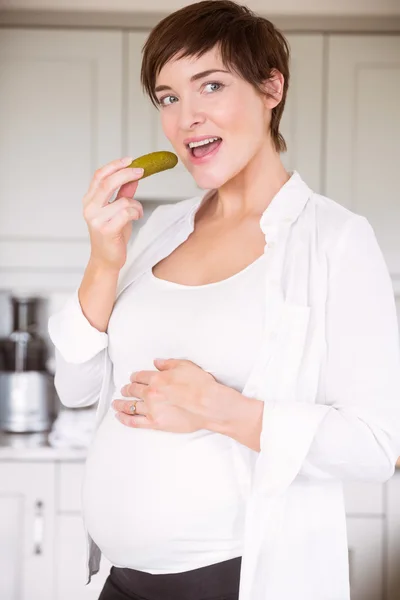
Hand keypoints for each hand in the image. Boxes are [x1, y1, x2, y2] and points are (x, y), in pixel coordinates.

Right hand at [83, 156, 144, 271]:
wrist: (106, 260)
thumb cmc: (112, 236)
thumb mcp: (118, 211)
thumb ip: (123, 194)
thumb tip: (133, 177)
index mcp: (89, 200)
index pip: (99, 176)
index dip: (115, 165)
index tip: (130, 159)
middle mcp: (89, 208)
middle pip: (107, 182)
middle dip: (126, 173)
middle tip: (142, 171)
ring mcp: (96, 219)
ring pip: (122, 200)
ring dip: (136, 204)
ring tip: (137, 211)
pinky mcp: (106, 230)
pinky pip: (127, 213)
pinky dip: (136, 212)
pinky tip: (136, 217)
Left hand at [112, 358, 217, 432]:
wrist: (208, 404)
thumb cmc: (200, 385)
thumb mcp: (185, 366)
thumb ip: (168, 363)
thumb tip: (157, 362)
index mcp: (157, 378)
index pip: (140, 376)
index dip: (135, 376)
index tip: (134, 378)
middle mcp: (151, 393)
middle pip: (133, 390)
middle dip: (127, 389)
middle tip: (124, 389)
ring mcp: (151, 409)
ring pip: (130, 406)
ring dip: (121, 403)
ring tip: (116, 403)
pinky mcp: (155, 423)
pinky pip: (134, 422)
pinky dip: (124, 419)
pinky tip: (119, 416)